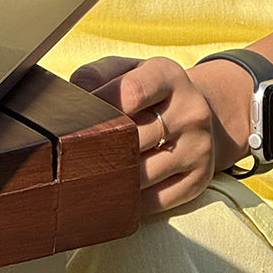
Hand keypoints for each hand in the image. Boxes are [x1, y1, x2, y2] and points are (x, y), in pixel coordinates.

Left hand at [70, 55, 248, 214]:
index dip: (100, 106)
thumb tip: (73, 96)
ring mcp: (199, 146)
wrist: (196, 113)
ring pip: (142, 174)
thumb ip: (96, 75)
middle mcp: (191, 110)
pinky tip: (117, 192)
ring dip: (113, 178)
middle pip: (134, 138)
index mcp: (169, 76)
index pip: (133, 91)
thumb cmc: (147, 91)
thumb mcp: (127, 71)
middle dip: (101, 147)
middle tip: (75, 155)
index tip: (79, 119)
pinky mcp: (200, 179)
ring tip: (90, 175)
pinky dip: (131, 202)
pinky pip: (156, 201)